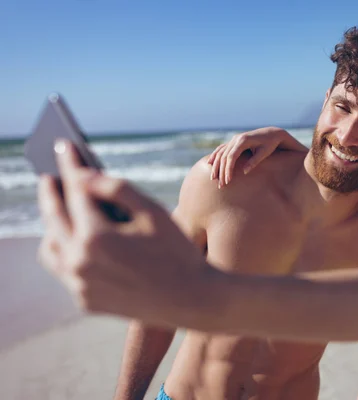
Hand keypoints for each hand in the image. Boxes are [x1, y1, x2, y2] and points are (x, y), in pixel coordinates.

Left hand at [37, 140, 208, 325]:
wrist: (192, 300)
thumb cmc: (178, 252)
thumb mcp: (153, 212)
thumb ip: (116, 188)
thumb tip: (83, 176)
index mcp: (96, 237)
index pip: (74, 191)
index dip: (69, 165)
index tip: (62, 145)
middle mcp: (80, 262)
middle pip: (54, 218)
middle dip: (51, 192)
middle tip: (50, 175)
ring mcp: (80, 285)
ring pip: (52, 247)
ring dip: (53, 225)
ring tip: (59, 208)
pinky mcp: (86, 300)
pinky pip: (65, 269)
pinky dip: (66, 250)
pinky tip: (76, 239)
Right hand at [207, 126, 306, 187]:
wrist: (272, 133)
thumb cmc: (270, 144)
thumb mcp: (264, 153)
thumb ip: (254, 161)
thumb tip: (244, 172)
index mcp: (243, 140)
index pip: (231, 156)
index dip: (228, 169)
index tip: (228, 180)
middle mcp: (236, 138)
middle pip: (224, 156)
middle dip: (221, 171)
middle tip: (221, 185)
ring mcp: (234, 139)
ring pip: (221, 153)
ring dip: (216, 166)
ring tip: (213, 178)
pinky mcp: (234, 141)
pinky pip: (221, 148)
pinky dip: (215, 155)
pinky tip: (210, 163)